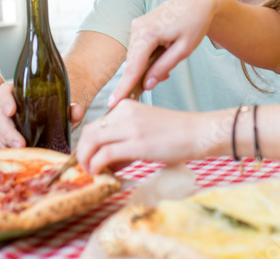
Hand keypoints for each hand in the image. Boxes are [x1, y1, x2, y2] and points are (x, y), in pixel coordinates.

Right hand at [0, 82, 84, 148]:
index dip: (5, 100)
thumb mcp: (65, 104)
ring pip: (0, 132)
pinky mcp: (10, 136)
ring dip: (8, 144)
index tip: (11, 111)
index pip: (5, 91)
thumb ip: (71, 107)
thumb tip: (76, 111)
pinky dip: (8, 150)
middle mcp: (10, 107)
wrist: (60, 114)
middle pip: (1, 118)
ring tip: (21, 154)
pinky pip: (2, 143)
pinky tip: (18, 157)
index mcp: (19, 92)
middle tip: (21, 144)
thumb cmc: (59, 105)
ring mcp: (8, 123)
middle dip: (9, 132)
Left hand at [76, 100, 214, 174]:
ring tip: (92, 173)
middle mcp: (125, 112)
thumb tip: (105, 161)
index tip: (91, 160)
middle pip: (89, 132)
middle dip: (82, 152)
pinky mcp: (137, 143)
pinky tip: (101, 174)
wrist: (198, 133)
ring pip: (91, 141)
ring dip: (86, 160)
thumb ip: (124, 139)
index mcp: (126, 106)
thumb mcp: (145, 128)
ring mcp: (130, 127)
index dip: (88, 145)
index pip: (95, 125)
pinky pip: (105, 154)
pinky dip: (97, 166)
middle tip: (86, 168)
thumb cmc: (175, 134)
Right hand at [109, 0, 218, 106]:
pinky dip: (146, 58)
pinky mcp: (139, 26)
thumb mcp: (184, 49)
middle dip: (139, 79)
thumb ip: (164, 67)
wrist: (197, 3)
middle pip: (132, 63)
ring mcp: (136, 25)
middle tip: (153, 88)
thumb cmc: (194, 24)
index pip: (133, 67)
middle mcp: (137, 27)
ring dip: (145, 67)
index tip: (113, 104)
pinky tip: (163, 56)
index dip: (124, 87)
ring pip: (135, 57)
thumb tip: (147, 85)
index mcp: (148, 32)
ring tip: (167, 67)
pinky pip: (138, 49)